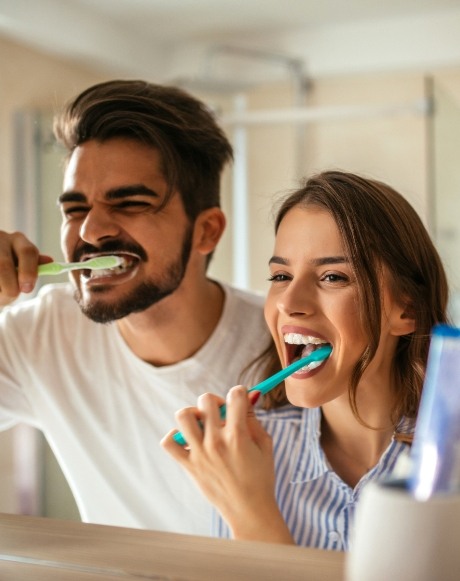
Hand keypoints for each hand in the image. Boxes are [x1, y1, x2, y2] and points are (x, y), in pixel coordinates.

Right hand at [0, 231, 51, 305]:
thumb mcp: (21, 270)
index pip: (28, 252)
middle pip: (3, 264)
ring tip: (0, 291)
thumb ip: (33, 268)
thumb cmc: (8, 275)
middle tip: (12, 294)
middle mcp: (1, 238)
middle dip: (8, 285)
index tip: (26, 289)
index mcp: (19, 240)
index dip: (28, 271)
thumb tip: (50, 261)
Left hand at [161, 386, 293, 543]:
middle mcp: (216, 441)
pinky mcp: (188, 466)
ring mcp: (199, 453)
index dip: (240, 392)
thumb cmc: (261, 477)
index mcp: (238, 435)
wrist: (249, 511)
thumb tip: (248, 395)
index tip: (240, 398)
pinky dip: (175, 436)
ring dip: (193, 413)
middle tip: (221, 413)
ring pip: (183, 416)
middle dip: (216, 401)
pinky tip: (188, 439)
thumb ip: (254, 418)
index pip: (234, 395)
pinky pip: (168, 442)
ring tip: (203, 424)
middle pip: (206, 400)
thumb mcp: (264, 444)